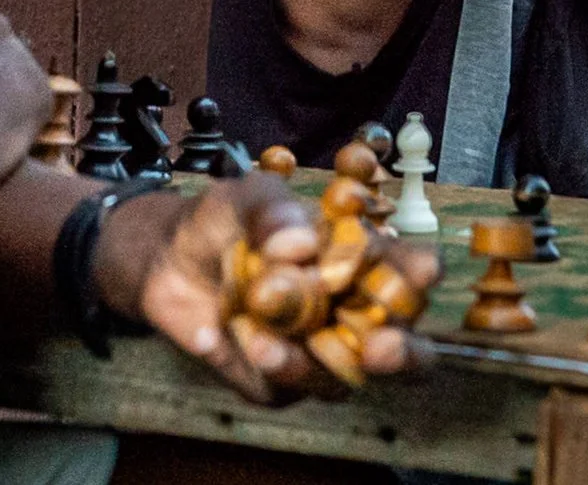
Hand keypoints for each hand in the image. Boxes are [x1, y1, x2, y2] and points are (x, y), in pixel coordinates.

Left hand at [96, 176, 442, 405]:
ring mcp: (319, 355)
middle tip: (380, 350)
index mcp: (363, 262)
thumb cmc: (225, 220)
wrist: (166, 259)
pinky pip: (285, 390)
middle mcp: (353, 314)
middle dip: (404, 356)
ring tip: (263, 342)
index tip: (415, 274)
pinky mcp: (279, 384)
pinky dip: (266, 370)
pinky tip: (235, 342)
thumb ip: (273, 210)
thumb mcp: (245, 197)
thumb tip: (301, 244)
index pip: (414, 272)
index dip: (422, 277)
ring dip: (309, 364)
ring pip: (343, 380)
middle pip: (410, 352)